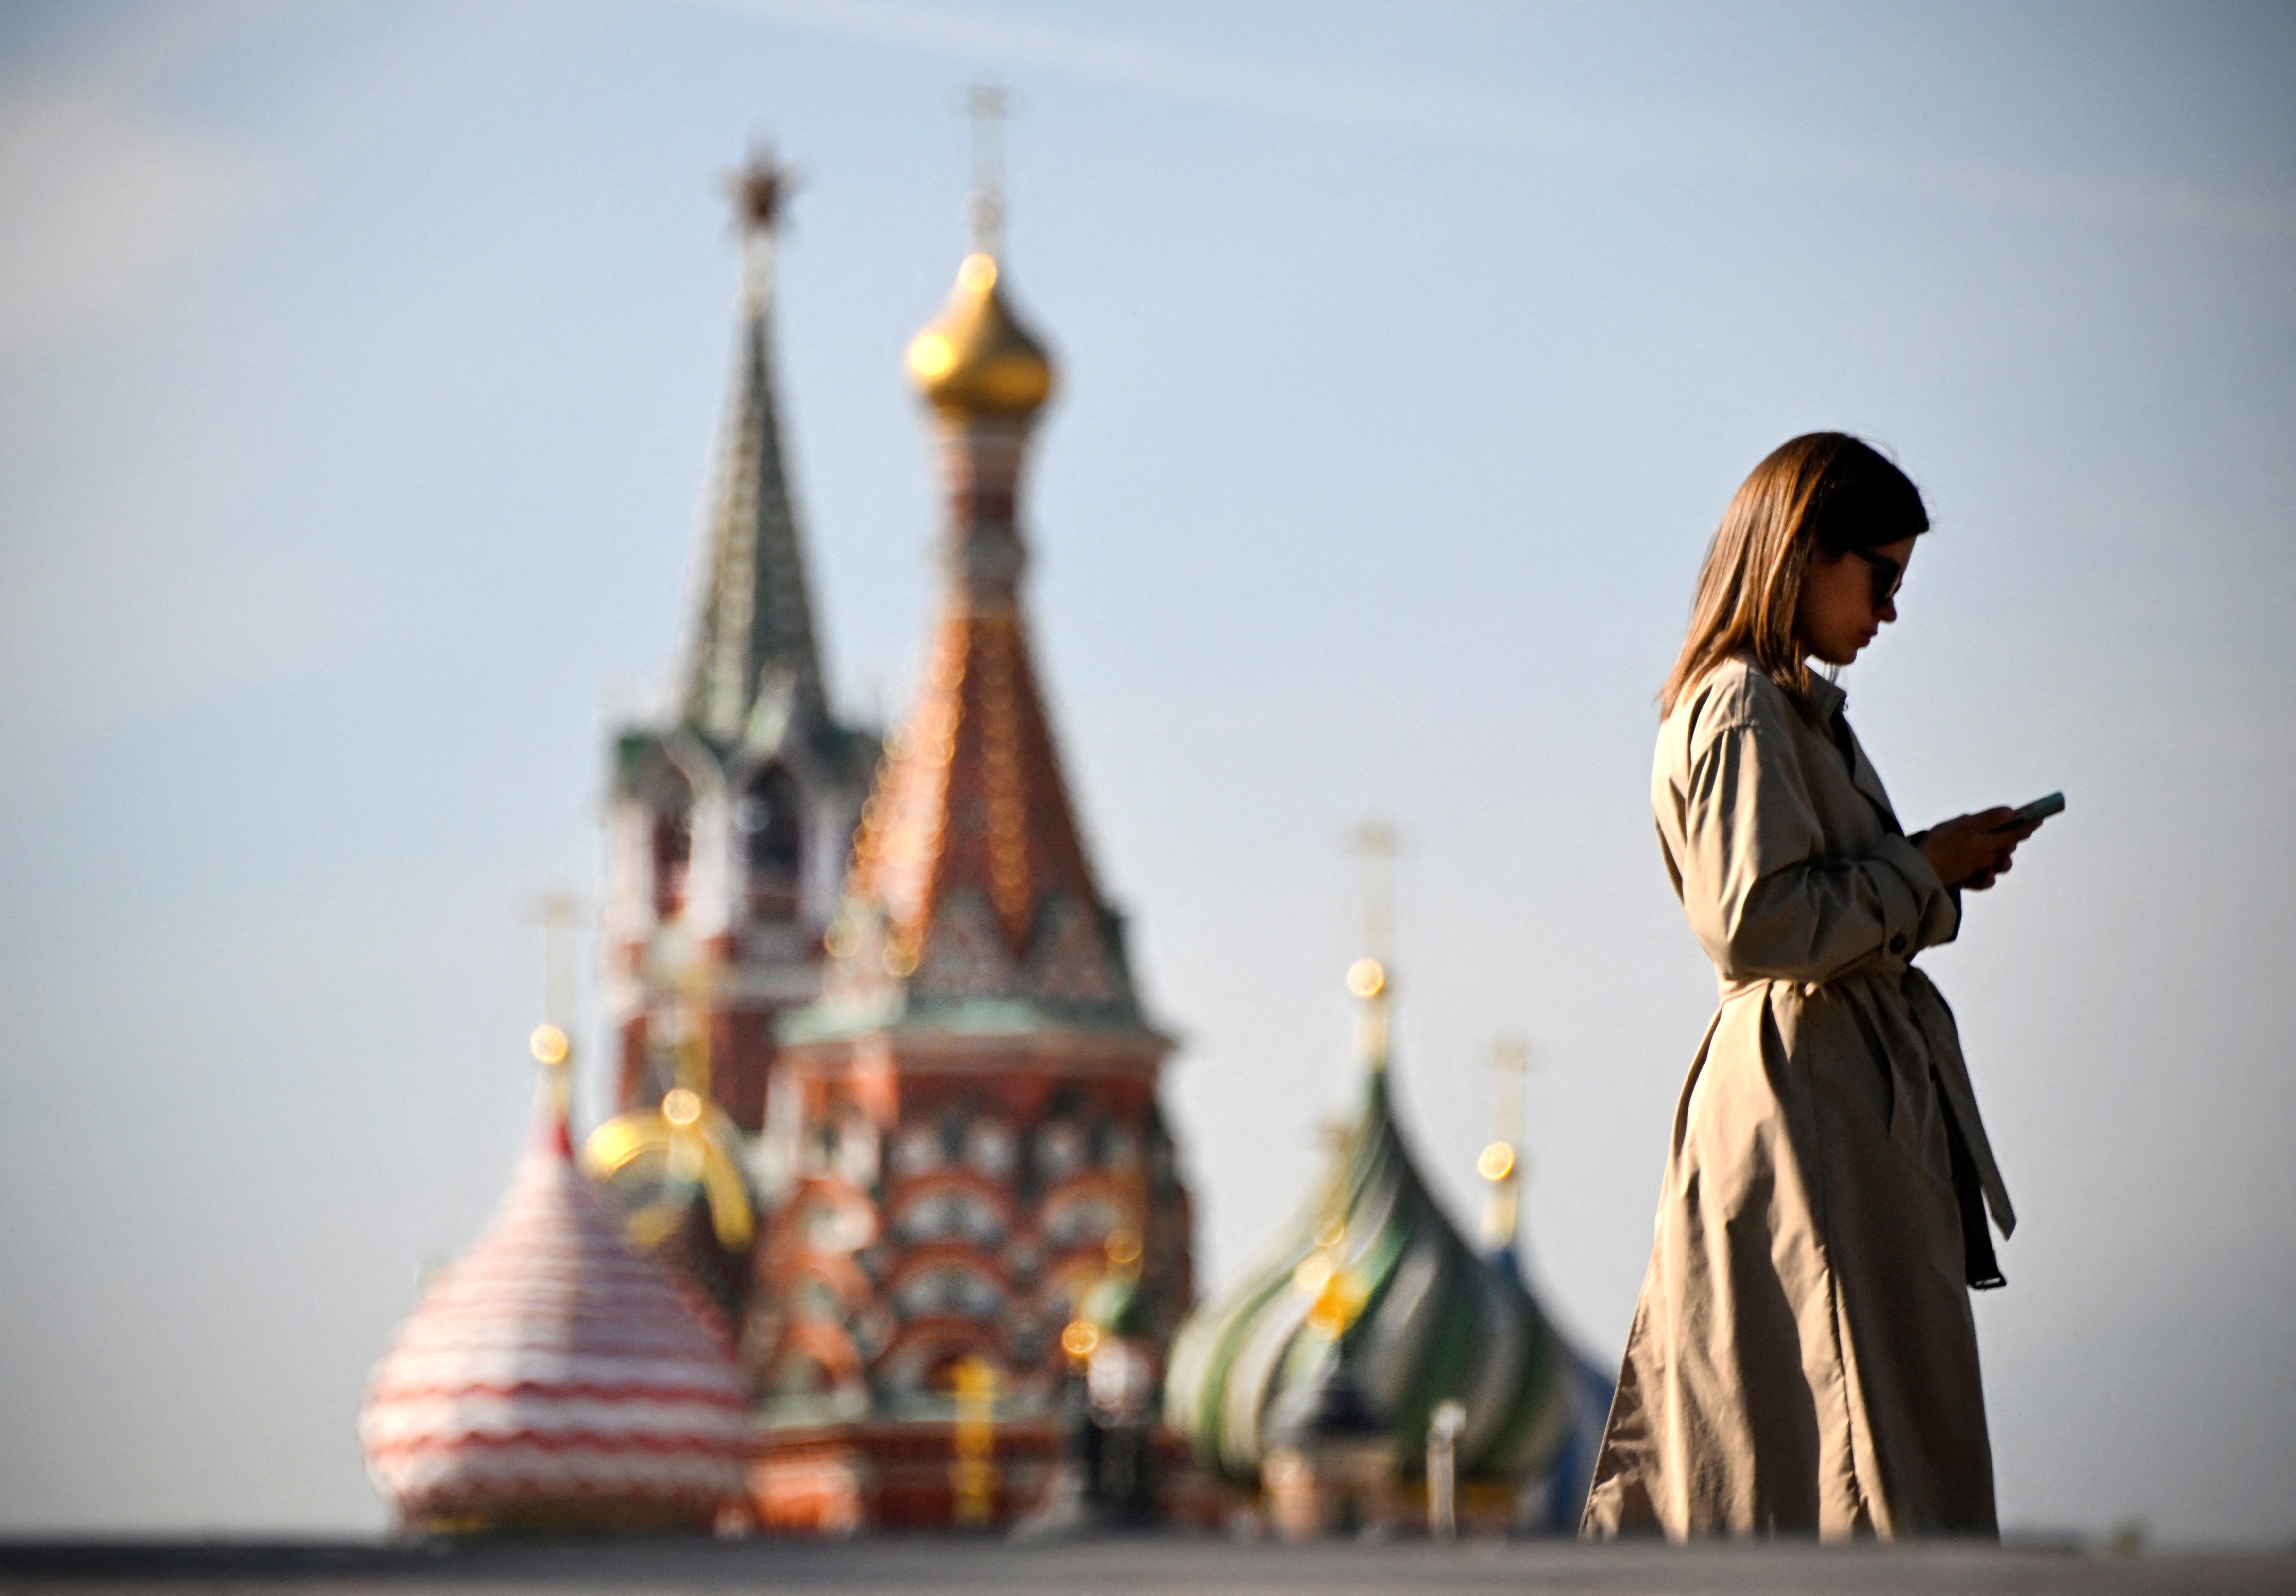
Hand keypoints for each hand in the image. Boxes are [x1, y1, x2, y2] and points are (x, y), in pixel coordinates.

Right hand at [1916, 808, 2040, 891]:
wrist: (1922, 872)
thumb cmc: (1940, 844)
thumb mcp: (1964, 825)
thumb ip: (1988, 819)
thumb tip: (2010, 811)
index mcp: (1989, 843)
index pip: (2015, 833)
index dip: (2028, 825)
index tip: (2040, 817)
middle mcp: (1987, 858)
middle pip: (2007, 848)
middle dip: (2017, 838)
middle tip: (2026, 828)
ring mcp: (1976, 871)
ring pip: (1997, 865)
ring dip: (2005, 858)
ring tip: (2008, 853)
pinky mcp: (1964, 881)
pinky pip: (1982, 881)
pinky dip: (1989, 878)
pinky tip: (1989, 874)